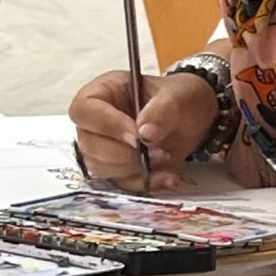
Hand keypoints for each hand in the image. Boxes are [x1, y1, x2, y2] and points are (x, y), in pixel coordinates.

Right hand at [69, 69, 215, 190]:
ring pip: (100, 167)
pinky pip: (120, 182)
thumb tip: (145, 134)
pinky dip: (144, 182)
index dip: (107, 126)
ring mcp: (103, 147)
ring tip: (165, 158)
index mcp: (101, 92)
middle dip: (125, 153)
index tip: (136, 136)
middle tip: (158, 150)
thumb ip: (161, 111)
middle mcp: (95, 121)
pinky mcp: (117, 168)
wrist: (192, 117)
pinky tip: (167, 176)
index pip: (84, 110)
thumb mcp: (175, 96)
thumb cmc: (177, 98)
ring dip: (134, 169)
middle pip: (90, 144)